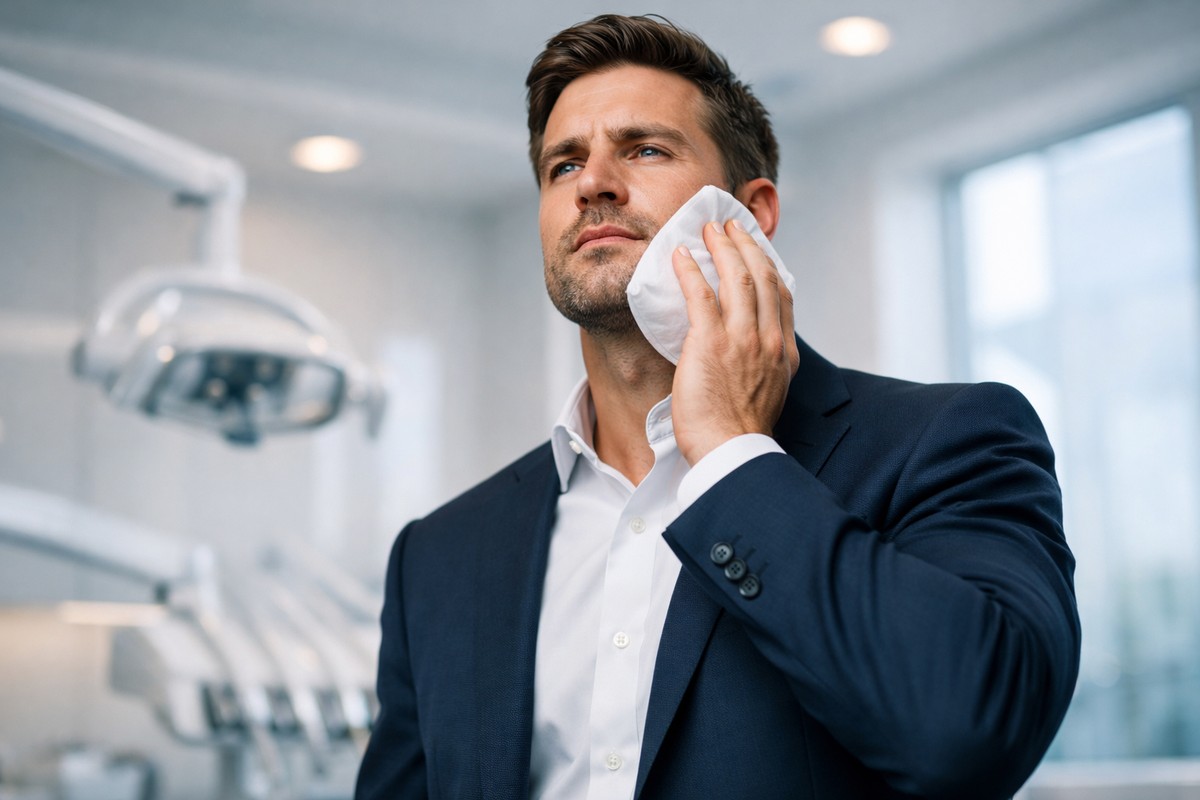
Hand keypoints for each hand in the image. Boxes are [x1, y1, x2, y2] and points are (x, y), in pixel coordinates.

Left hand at [670, 219, 798, 464]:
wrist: (731, 452)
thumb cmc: (739, 433)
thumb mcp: (768, 395)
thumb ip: (763, 368)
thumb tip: (748, 356)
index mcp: (784, 354)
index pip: (781, 297)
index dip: (768, 266)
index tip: (756, 251)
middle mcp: (768, 340)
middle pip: (762, 277)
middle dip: (747, 245)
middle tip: (730, 227)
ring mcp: (741, 339)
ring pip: (737, 278)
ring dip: (722, 247)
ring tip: (709, 230)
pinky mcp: (710, 343)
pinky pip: (701, 294)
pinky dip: (690, 270)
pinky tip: (680, 255)